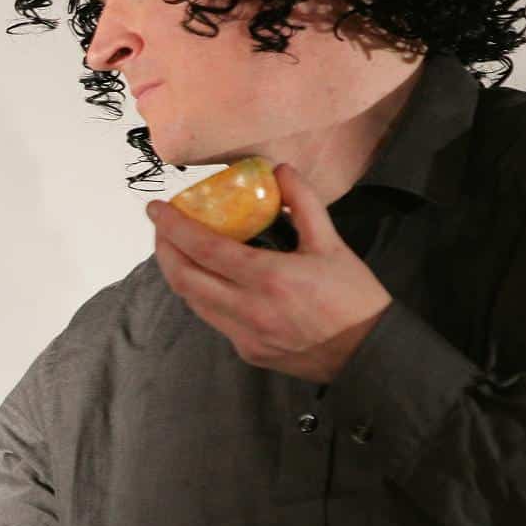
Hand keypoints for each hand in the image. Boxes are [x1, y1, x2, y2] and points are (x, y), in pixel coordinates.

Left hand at [147, 162, 390, 384]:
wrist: (369, 354)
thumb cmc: (354, 298)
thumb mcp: (332, 244)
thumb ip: (303, 204)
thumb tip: (279, 172)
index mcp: (269, 278)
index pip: (205, 249)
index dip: (174, 228)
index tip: (156, 210)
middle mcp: (248, 309)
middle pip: (184, 279)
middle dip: (164, 250)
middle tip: (162, 228)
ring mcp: (244, 335)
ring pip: (194, 302)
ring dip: (180, 274)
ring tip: (179, 250)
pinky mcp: (247, 351)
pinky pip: (214, 319)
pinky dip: (204, 295)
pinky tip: (211, 279)